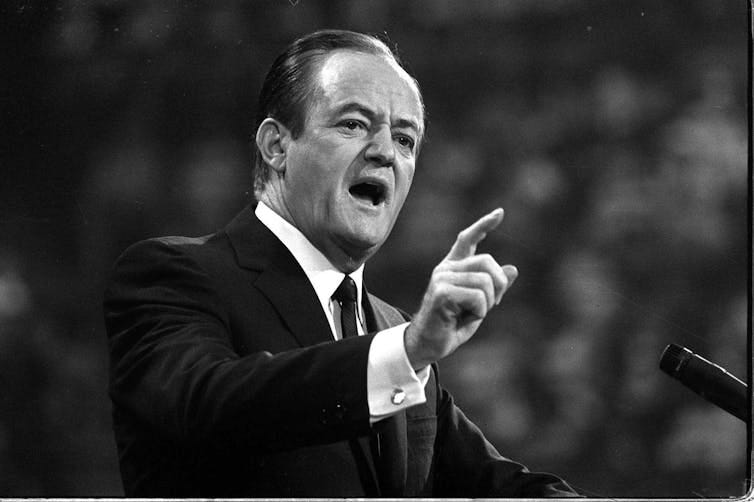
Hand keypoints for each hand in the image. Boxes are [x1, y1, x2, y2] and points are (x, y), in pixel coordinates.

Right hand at [404, 208, 517, 369]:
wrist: (427, 345)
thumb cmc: (451, 325)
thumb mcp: (479, 305)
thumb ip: (494, 288)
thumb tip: (513, 269)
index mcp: (453, 268)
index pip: (467, 239)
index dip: (484, 225)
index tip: (500, 213)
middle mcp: (446, 268)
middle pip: (487, 262)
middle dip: (498, 286)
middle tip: (491, 306)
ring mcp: (442, 278)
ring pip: (485, 281)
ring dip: (488, 304)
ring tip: (472, 314)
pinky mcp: (441, 292)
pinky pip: (478, 297)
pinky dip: (479, 312)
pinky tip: (462, 319)